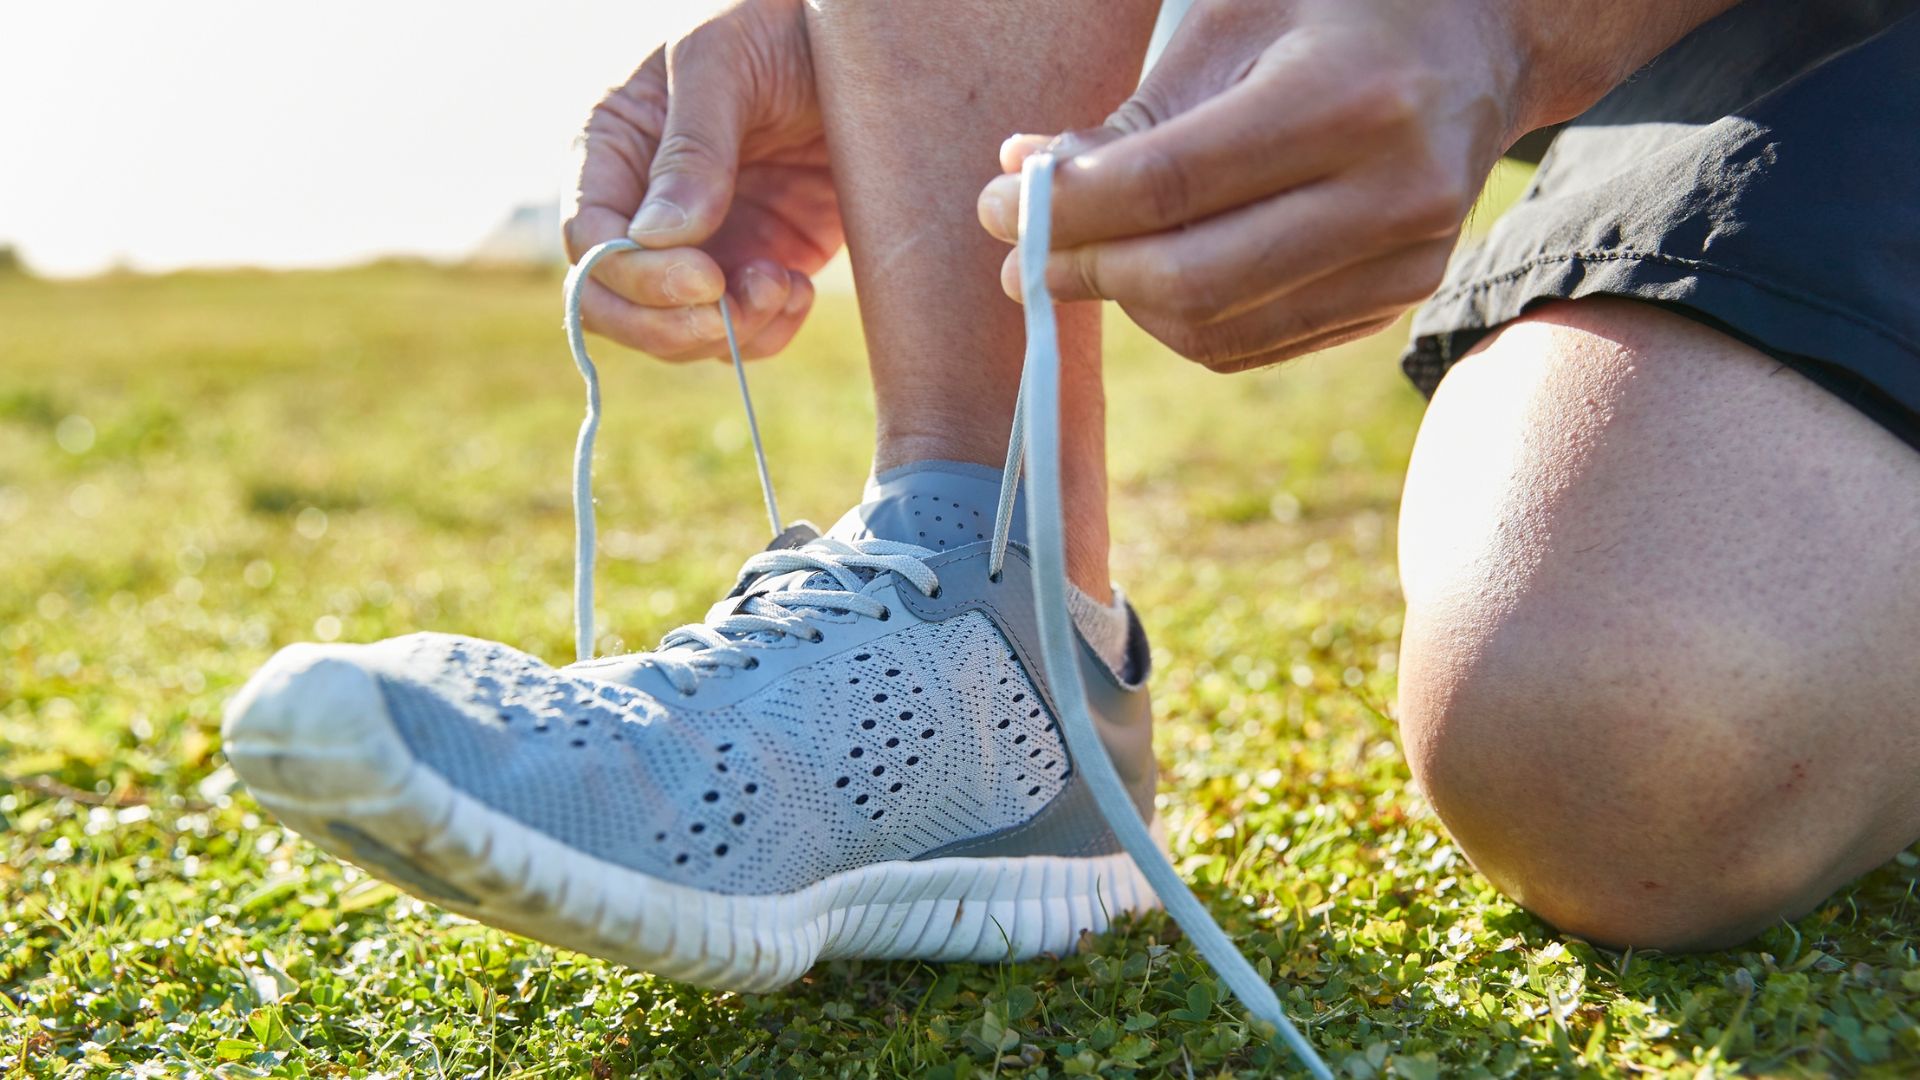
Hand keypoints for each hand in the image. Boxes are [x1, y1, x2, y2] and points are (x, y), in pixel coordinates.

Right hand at [564, 0, 840, 360]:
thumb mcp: (724, 61)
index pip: (590, 242)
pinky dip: (769, 331)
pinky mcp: (763, 262)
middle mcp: (646, 206)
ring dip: (730, 332)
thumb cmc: (778, 24)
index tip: (703, 279)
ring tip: (781, 284)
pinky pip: (745, 331)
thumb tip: (659, 237)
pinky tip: (798, 289)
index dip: (635, 276)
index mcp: (613, 150)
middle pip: (618, 305)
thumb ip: (693, 146)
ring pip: (681, 331)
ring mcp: (705, 242)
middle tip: (728, 309)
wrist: (867, 41)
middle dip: (670, 324)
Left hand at [975, 0, 1727, 372]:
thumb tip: (1022, 183)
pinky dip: (1179, 321)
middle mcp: (1394, 191)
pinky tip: (1151, 275)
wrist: (1477, 46)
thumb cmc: (1332, 16)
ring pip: (1215, 329)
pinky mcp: (1395, 302)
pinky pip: (1252, 343)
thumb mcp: (1232, 29)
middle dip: (1085, 269)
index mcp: (1351, 97)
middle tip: (1023, 255)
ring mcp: (1405, 261)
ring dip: (1124, 303)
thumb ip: (1133, 118)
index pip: (1171, 185)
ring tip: (1086, 255)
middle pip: (1191, 278)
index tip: (999, 208)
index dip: (1068, 210)